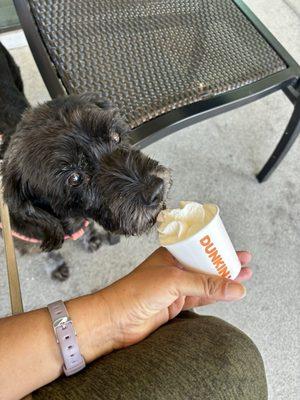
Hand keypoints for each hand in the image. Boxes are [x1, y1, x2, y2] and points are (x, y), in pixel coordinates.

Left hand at [98, 247, 251, 349]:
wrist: (116, 319)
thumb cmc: (135, 292)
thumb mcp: (174, 281)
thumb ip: (206, 285)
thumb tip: (235, 287)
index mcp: (170, 255)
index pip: (199, 249)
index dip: (218, 250)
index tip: (236, 251)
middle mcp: (173, 269)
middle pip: (205, 266)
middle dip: (225, 265)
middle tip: (244, 264)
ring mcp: (174, 288)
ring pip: (205, 283)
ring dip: (224, 282)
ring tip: (243, 277)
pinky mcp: (175, 305)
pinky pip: (201, 299)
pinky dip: (215, 297)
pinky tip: (228, 294)